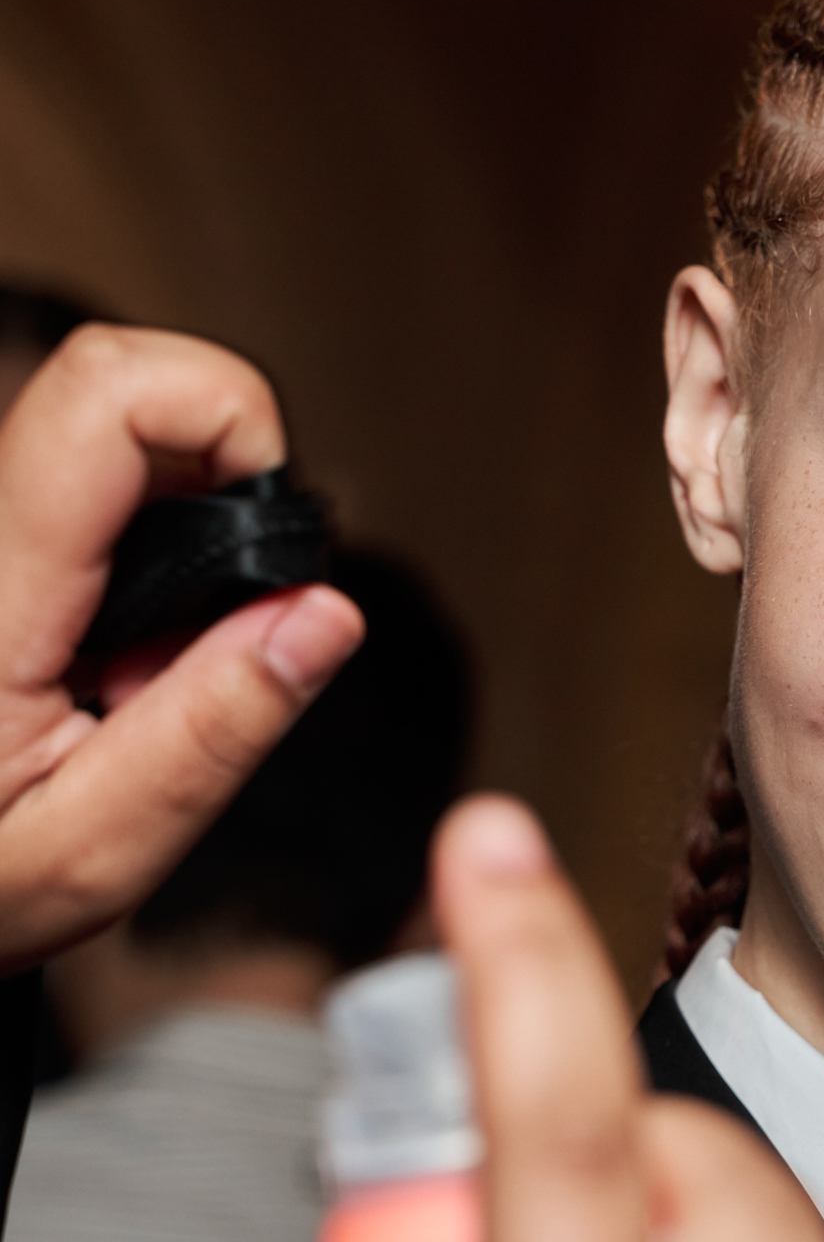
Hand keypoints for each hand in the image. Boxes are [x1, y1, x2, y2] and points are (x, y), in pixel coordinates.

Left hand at [0, 325, 362, 968]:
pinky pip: (83, 487)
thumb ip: (208, 734)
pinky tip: (111, 650)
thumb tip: (322, 614)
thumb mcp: (88, 859)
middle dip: (218, 479)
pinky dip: (136, 549)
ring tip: (146, 661)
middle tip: (212, 623)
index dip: (226, 414)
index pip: (109, 391)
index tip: (264, 531)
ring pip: (109, 434)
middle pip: (119, 382)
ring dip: (176, 525)